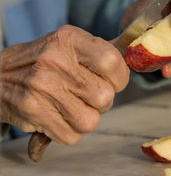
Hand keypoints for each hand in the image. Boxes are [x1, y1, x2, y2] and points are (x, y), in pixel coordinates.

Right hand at [0, 25, 129, 144]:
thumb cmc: (42, 61)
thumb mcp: (68, 45)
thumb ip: (99, 52)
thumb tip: (133, 58)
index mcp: (69, 39)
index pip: (112, 61)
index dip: (120, 77)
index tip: (113, 81)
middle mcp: (54, 61)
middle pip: (105, 97)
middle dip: (103, 102)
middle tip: (89, 96)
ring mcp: (42, 88)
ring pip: (90, 121)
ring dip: (87, 118)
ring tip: (73, 107)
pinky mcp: (33, 112)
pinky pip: (72, 136)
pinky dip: (70, 132)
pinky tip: (59, 117)